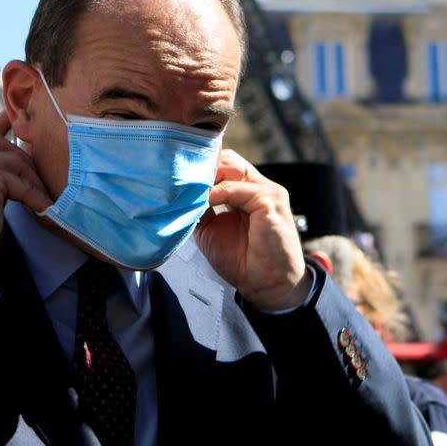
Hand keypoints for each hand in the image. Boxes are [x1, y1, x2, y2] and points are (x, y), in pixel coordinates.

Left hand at [194, 149, 311, 310]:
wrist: (268, 286)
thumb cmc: (244, 262)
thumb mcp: (212, 230)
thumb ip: (200, 210)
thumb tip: (179, 196)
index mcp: (249, 192)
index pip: (225, 165)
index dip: (203, 168)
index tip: (177, 176)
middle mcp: (260, 187)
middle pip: (229, 159)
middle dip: (204, 167)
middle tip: (179, 180)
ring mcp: (267, 192)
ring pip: (232, 167)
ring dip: (207, 177)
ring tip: (187, 189)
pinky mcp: (269, 202)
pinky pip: (236, 189)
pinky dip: (215, 193)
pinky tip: (201, 201)